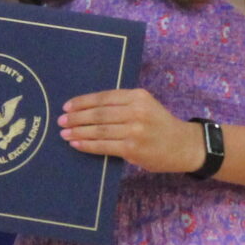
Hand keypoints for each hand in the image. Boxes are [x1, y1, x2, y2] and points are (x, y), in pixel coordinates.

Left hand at [58, 88, 206, 173]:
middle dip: (76, 117)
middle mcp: (137, 111)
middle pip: (99, 113)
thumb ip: (122, 104)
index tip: (67, 106)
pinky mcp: (133, 149)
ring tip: (64, 133)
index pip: (104, 97)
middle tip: (61, 120)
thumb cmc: (160, 125)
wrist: (183, 145)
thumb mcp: (145, 105)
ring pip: (99, 130)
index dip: (83, 102)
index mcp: (138, 96)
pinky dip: (87, 145)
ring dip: (78, 131)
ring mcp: (135, 130)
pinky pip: (104, 146)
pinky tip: (76, 144)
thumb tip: (87, 109)